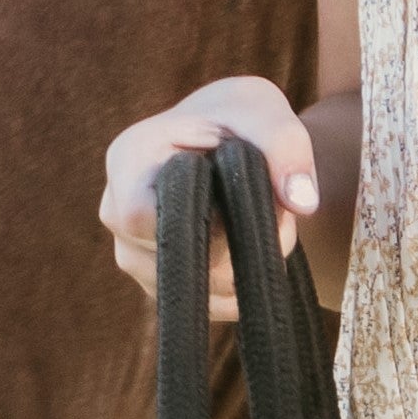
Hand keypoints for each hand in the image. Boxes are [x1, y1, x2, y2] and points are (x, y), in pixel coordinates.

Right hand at [100, 76, 315, 320]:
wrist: (233, 144)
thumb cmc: (242, 121)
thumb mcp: (266, 112)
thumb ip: (286, 146)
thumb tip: (302, 203)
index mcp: (128, 158)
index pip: (142, 215)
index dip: (202, 220)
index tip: (241, 198)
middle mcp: (115, 209)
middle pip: (176, 260)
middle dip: (235, 247)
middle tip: (270, 214)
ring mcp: (132, 252)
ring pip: (196, 290)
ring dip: (244, 268)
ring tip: (258, 222)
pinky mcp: (158, 283)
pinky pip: (207, 306)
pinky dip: (241, 288)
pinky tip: (250, 251)